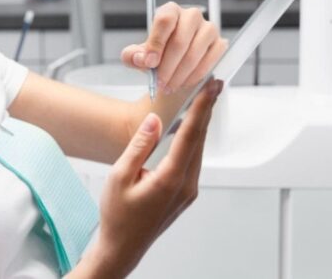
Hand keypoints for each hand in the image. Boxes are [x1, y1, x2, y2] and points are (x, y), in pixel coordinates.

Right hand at [78, 79, 222, 277]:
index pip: (190, 135)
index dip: (201, 108)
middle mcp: (186, 185)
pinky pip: (193, 161)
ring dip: (201, 125)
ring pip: (198, 150)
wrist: (122, 247)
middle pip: (200, 140)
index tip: (211, 87)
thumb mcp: (119, 176)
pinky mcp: (185, 193)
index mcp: (170, 179)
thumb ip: (139, 146)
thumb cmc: (117, 216)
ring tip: (204, 100)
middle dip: (206, 110)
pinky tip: (190, 129)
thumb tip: (155, 121)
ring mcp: (188, 191)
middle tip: (213, 84)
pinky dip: (193, 141)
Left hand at [121, 2, 227, 94]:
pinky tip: (183, 83)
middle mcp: (191, 16)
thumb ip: (132, 55)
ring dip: (180, 74)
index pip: (165, 20)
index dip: (156, 43)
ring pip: (194, 53)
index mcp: (170, 11)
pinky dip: (194, 76)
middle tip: (159, 82)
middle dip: (167, 66)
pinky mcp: (219, 44)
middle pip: (180, 40)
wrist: (175, 64)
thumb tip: (140, 58)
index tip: (149, 63)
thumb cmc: (158, 54)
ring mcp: (208, 29)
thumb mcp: (139, 55)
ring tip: (168, 86)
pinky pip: (209, 62)